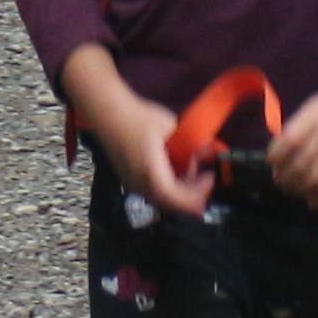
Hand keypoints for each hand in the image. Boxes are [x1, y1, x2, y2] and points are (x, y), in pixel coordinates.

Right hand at [71, 70, 215, 218]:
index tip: (210, 176)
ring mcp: (134, 184)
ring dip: (182, 192)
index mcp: (151, 174)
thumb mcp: (171, 127)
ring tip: (192, 170)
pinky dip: (171, 187)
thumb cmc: (139, 117)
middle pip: (172, 205)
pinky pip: (155, 193)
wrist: (107, 112)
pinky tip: (177, 168)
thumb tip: (209, 151)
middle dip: (193, 195)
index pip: (178, 199)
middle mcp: (141, 185)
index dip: (198, 194)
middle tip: (205, 176)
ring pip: (164, 201)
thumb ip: (190, 143)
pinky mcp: (131, 180)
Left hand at [261, 80, 317, 204]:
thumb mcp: (312, 106)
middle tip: (281, 182)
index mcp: (314, 120)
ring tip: (294, 192)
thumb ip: (296, 127)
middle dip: (286, 178)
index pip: (288, 141)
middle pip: (300, 164)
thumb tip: (279, 151)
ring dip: (301, 190)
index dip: (276, 156)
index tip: (271, 163)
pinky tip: (315, 202)